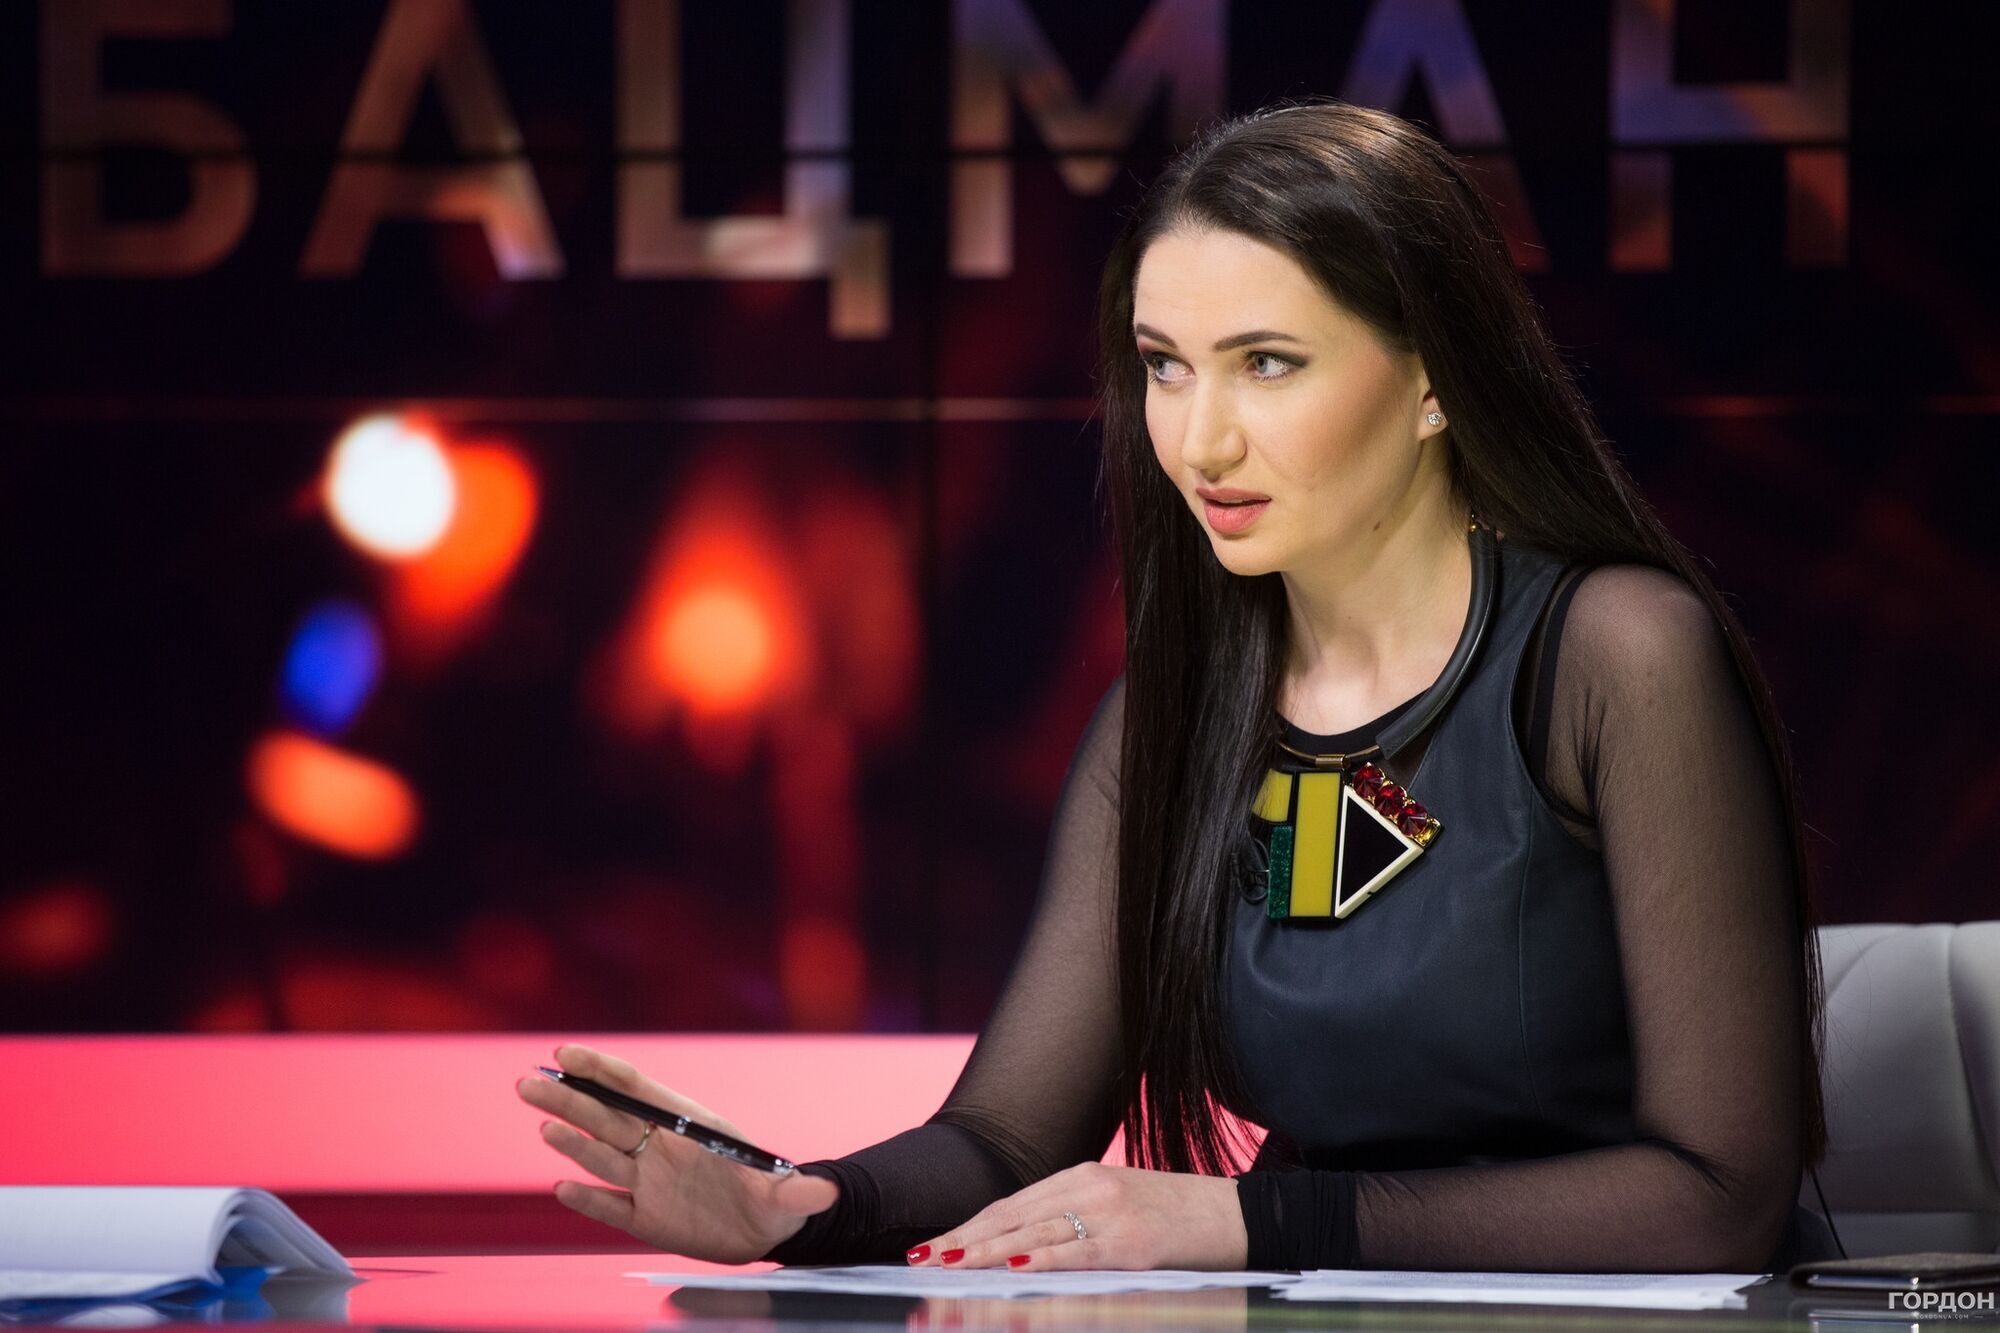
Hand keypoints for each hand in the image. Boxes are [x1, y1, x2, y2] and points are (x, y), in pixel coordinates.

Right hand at [515, 1042, 838, 1262]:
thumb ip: (802, 1192)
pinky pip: (610, 1205)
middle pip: (606, 1117)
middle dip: (569, 1099)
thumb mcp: (790, 1196)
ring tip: (542, 1124)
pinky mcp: (646, 1218)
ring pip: (602, 1155)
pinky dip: (588, 1198)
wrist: (768, 1228)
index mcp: (687, 1123)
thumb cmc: (774, 1196)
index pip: (637, 1088)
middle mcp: (661, 1147)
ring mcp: (650, 1182)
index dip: (601, 1069)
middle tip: (527, 1081)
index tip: (566, 1053)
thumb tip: (829, 1193)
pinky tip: (564, 1186)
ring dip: (571, 1142)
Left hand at [904, 1162, 1247, 1270]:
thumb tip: (1021, 1249)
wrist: (1239, 1214)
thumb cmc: (1179, 1219)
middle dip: (961, 1241)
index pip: (1009, 1204)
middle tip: (919, 1260)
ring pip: (1031, 1235)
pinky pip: (1076, 1252)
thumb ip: (1074, 1219)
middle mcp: (1088, 1187)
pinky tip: (1011, 1268)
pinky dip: (1041, 1261)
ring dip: (983, 1254)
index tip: (931, 1247)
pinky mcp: (1132, 1242)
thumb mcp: (1119, 1207)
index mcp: (1081, 1177)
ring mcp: (1109, 1212)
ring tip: (946, 1267)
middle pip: (1010, 1217)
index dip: (967, 1226)